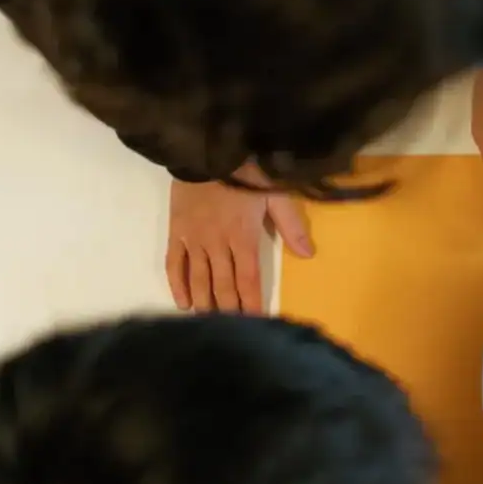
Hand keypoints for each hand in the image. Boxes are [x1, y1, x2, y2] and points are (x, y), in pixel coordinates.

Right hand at [166, 164, 312, 312]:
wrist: (207, 151)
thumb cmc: (245, 172)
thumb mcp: (275, 195)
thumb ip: (291, 226)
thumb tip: (308, 255)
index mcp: (243, 238)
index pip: (249, 280)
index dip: (251, 304)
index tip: (255, 325)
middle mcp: (216, 245)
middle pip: (223, 285)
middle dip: (228, 310)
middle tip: (230, 332)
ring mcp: (193, 240)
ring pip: (198, 279)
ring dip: (204, 303)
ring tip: (208, 324)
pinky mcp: (175, 232)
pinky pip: (174, 263)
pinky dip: (177, 284)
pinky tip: (182, 302)